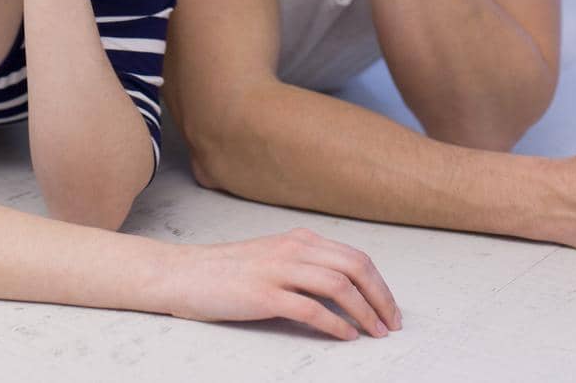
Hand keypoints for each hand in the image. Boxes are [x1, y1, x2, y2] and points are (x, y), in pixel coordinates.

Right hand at [162, 227, 400, 340]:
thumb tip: (342, 289)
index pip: (355, 257)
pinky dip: (335, 323)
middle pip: (355, 267)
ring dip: (365, 311)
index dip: (379, 284)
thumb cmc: (226, 272)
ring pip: (339, 285)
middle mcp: (293, 249)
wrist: (183, 274)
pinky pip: (311, 308)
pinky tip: (345, 335)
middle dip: (381, 297)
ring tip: (375, 332)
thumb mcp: (271, 258)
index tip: (390, 308)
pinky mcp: (264, 294)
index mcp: (298, 239)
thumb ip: (304, 266)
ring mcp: (278, 270)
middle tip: (392, 323)